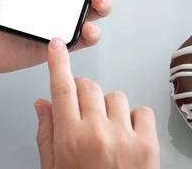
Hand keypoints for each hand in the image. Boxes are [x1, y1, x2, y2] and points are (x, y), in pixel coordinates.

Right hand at [35, 38, 159, 168]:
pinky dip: (135, 119)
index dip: (58, 63)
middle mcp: (97, 132)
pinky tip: (127, 136)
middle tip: (84, 113)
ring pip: (115, 96)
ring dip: (109, 108)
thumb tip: (42, 104)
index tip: (57, 46)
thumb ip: (46, 134)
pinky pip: (142, 110)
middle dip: (84, 94)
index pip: (61, 89)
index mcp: (70, 138)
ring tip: (108, 131)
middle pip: (89, 87)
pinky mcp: (148, 144)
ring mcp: (125, 137)